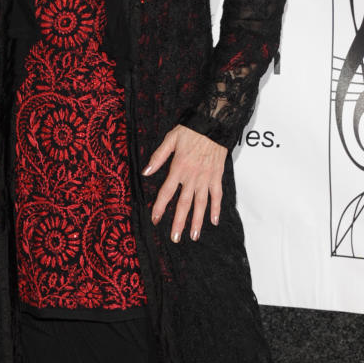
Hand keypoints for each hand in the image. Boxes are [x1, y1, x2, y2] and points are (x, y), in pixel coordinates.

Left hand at [143, 124, 226, 242]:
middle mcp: (192, 176)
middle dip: (178, 222)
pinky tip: (213, 221)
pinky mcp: (217, 176)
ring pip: (201, 203)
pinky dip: (216, 208)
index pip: (167, 192)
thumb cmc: (191, 130)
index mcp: (179, 168)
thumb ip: (159, 157)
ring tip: (193, 236)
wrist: (214, 124)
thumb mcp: (170, 139)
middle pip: (184, 203)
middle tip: (175, 238)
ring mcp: (206, 178)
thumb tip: (146, 172)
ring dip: (197, 221)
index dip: (160, 207)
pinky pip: (217, 195)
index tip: (155, 219)